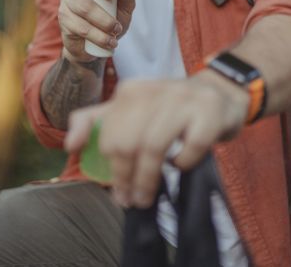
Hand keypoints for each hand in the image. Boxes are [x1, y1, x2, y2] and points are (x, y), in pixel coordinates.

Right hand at [59, 0, 135, 63]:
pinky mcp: (64, 20)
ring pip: (82, 5)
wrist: (95, 48)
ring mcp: (68, 1)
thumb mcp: (126, 9)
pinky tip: (109, 42)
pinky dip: (98, 35)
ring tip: (116, 31)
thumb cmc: (111, 22)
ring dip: (103, 20)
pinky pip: (80, 26)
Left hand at [65, 70, 248, 208]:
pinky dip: (184, 163)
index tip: (117, 192)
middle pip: (128, 143)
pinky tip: (181, 166)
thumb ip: (96, 121)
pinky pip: (190, 146)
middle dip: (127, 178)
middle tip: (133, 200)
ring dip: (150, 179)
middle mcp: (154, 90)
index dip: (112, 169)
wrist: (221, 94)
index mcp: (131, 91)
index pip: (109, 135)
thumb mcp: (131, 108)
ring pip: (155, 146)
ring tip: (149, 196)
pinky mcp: (209, 111)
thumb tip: (69, 146)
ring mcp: (183, 99)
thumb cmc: (170, 109)